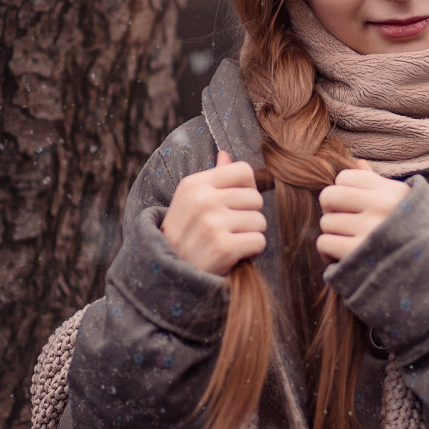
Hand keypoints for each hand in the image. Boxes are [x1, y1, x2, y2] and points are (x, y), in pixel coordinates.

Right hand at [161, 150, 266, 274]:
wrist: (167, 275)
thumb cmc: (185, 235)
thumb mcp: (190, 202)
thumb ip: (213, 178)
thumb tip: (226, 154)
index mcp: (194, 184)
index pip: (244, 170)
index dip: (247, 188)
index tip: (235, 204)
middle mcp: (202, 200)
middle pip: (256, 198)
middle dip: (249, 215)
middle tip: (229, 229)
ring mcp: (212, 223)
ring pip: (260, 221)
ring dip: (251, 234)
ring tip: (229, 241)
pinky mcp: (222, 247)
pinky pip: (259, 241)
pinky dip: (252, 251)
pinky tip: (233, 254)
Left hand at [317, 160, 409, 262]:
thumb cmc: (417, 232)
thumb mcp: (404, 203)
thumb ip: (378, 183)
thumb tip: (358, 162)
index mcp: (391, 191)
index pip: (345, 177)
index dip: (344, 191)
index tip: (354, 206)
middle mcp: (381, 207)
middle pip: (329, 196)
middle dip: (332, 209)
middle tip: (345, 222)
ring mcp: (369, 231)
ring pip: (326, 222)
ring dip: (334, 234)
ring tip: (351, 242)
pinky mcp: (358, 255)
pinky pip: (324, 243)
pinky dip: (329, 252)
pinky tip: (344, 256)